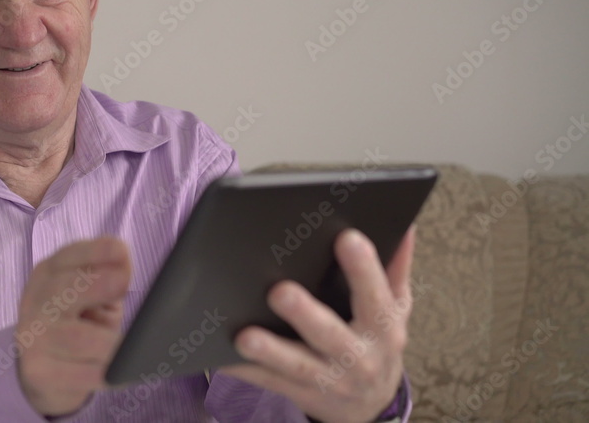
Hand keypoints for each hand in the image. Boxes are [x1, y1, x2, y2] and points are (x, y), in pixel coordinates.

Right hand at [16, 237, 131, 415]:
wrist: (41, 373)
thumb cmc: (77, 325)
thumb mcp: (92, 296)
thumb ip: (107, 281)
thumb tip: (123, 273)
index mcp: (49, 274)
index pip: (70, 256)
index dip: (95, 252)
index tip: (122, 252)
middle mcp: (36, 301)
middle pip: (65, 289)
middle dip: (97, 284)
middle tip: (122, 285)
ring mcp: (33, 338)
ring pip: (79, 338)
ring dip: (112, 342)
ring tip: (136, 347)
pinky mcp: (38, 372)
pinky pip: (82, 374)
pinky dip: (107, 374)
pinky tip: (122, 373)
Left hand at [219, 226, 415, 422]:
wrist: (371, 405)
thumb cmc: (378, 342)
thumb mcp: (397, 308)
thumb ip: (396, 267)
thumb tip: (405, 224)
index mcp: (383, 328)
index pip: (375, 295)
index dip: (363, 268)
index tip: (347, 237)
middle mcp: (358, 356)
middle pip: (330, 335)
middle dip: (305, 314)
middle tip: (279, 291)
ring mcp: (329, 379)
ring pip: (297, 366)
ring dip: (270, 352)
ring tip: (245, 336)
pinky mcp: (301, 393)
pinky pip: (270, 383)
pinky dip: (247, 371)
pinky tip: (224, 356)